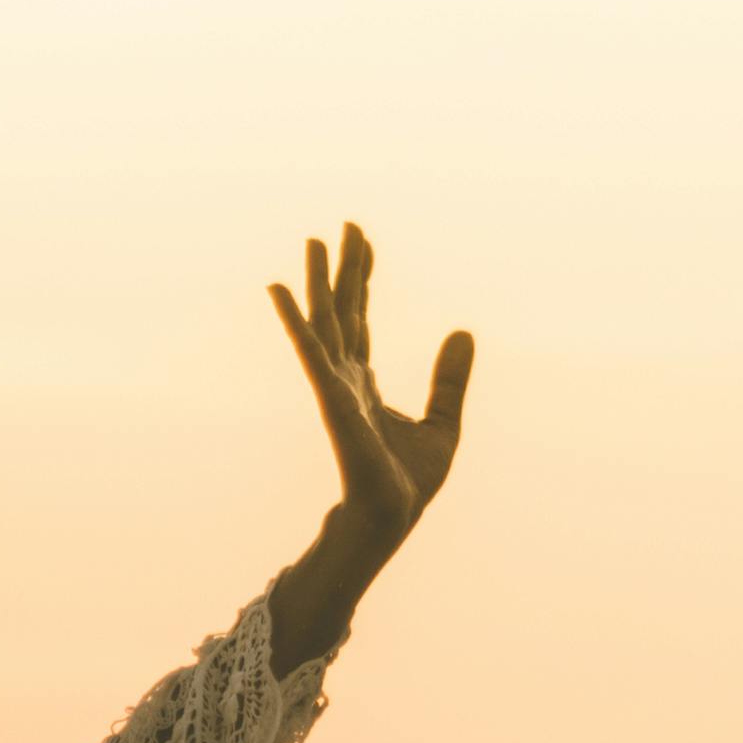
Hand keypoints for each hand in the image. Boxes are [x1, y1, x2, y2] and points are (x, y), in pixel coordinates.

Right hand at [269, 227, 470, 562]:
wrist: (392, 517)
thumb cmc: (408, 483)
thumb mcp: (443, 421)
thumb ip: (449, 378)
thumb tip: (462, 331)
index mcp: (364, 384)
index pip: (360, 320)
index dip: (363, 280)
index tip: (363, 242)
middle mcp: (344, 379)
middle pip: (342, 311)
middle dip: (343, 269)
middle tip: (343, 225)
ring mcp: (334, 385)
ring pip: (325, 321)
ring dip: (316, 281)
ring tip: (313, 240)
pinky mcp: (331, 396)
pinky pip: (310, 349)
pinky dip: (294, 318)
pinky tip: (279, 289)